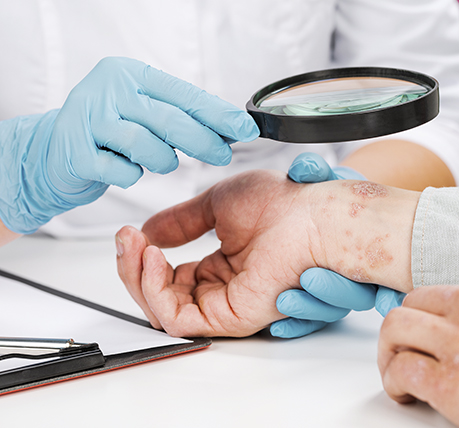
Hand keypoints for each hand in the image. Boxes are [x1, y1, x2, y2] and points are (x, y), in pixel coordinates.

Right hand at [0, 56, 258, 233]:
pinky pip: (123, 172)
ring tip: (160, 161)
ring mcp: (89, 119)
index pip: (185, 95)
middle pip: (170, 120)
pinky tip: (126, 168)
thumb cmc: (110, 130)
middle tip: (222, 154)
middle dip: (204, 141)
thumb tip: (228, 127)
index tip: (246, 129)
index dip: (219, 114)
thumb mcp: (143, 110)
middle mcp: (109, 90)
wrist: (54, 151)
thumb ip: (178, 113)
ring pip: (148, 147)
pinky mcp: (76, 152)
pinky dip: (132, 175)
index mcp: (131, 74)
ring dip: (163, 161)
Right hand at [116, 169, 416, 336]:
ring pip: (162, 310)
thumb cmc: (284, 202)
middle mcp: (224, 288)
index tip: (129, 232)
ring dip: (138, 278)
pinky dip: (154, 292)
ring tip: (136, 246)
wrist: (315, 211)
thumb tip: (147, 232)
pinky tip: (154, 260)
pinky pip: (177, 320)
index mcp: (223, 265)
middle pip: (160, 296)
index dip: (142, 256)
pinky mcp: (233, 316)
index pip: (169, 276)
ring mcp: (228, 303)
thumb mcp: (218, 204)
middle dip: (132, 268)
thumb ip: (180, 222)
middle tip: (125, 239)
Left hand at [378, 266, 458, 427]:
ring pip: (396, 328)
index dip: (435, 314)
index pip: (448, 289)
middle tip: (403, 345)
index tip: (432, 330)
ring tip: (396, 365)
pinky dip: (394, 379)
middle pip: (413, 302)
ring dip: (390, 348)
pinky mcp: (452, 383)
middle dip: (403, 325)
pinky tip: (404, 391)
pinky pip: (403, 369)